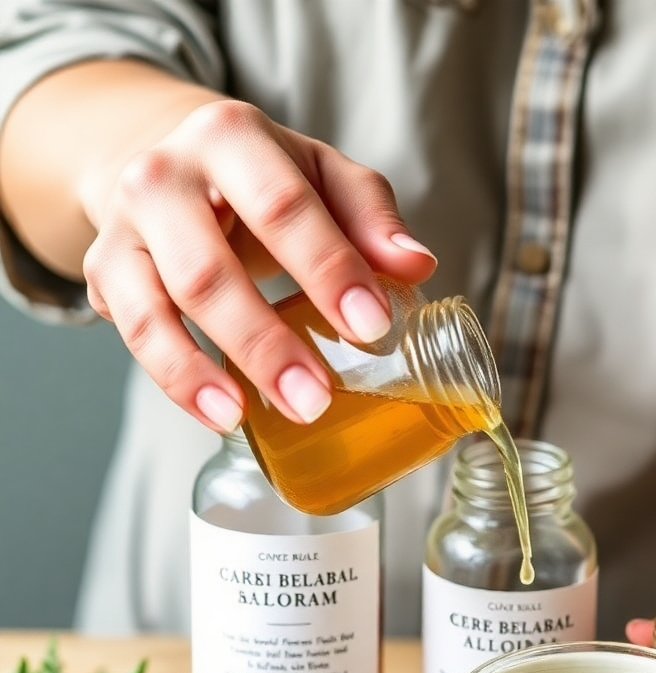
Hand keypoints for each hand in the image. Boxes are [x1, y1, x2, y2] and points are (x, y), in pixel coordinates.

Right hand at [81, 99, 436, 431]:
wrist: (171, 165)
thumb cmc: (264, 179)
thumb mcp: (323, 176)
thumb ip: (369, 217)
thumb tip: (416, 265)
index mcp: (231, 138)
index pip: (283, 206)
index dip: (328, 270)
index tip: (371, 327)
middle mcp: (164, 176)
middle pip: (209, 269)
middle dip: (265, 341)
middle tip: (316, 398)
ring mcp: (126, 226)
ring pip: (158, 306)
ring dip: (206, 372)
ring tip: (254, 416)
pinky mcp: (104, 270)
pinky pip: (133, 333)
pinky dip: (176, 379)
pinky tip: (222, 413)